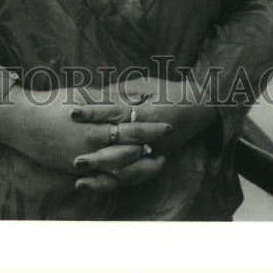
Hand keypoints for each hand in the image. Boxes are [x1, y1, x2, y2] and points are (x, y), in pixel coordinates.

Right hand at [0, 83, 170, 176]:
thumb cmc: (51, 103)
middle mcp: (90, 145)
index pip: (129, 126)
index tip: (166, 124)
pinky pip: (103, 179)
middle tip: (166, 142)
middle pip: (128, 149)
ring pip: (120, 169)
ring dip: (140, 164)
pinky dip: (120, 176)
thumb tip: (131, 100)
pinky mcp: (75, 170)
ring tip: (155, 158)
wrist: (22, 123)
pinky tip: (130, 171)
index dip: (149, 126)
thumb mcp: (81, 95)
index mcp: (92, 124)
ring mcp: (83, 161)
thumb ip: (107, 99)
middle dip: (150, 145)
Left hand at [69, 77, 217, 191]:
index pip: (115, 112)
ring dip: (103, 176)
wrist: (199, 107)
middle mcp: (149, 136)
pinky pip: (133, 176)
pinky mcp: (154, 160)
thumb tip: (92, 95)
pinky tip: (97, 187)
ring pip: (125, 169)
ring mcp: (152, 151)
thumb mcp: (143, 84)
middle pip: (119, 148)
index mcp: (145, 112)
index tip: (73, 113)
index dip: (94, 113)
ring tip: (80, 182)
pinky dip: (115, 183)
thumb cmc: (168, 90)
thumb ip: (118, 92)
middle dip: (96, 155)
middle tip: (75, 161)